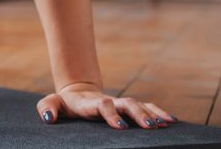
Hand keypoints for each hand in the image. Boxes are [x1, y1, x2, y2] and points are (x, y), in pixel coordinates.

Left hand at [36, 82, 177, 129]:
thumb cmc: (65, 104)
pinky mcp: (127, 107)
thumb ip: (48, 107)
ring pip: (139, 105)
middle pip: (127, 103)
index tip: (120, 127)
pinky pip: (147, 107)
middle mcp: (109, 101)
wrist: (77, 93)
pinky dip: (159, 112)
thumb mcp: (52, 103)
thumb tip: (48, 117)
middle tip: (150, 127)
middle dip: (138, 114)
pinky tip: (172, 121)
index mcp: (91, 102)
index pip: (102, 106)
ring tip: (166, 124)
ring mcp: (120, 103)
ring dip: (152, 114)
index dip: (111, 114)